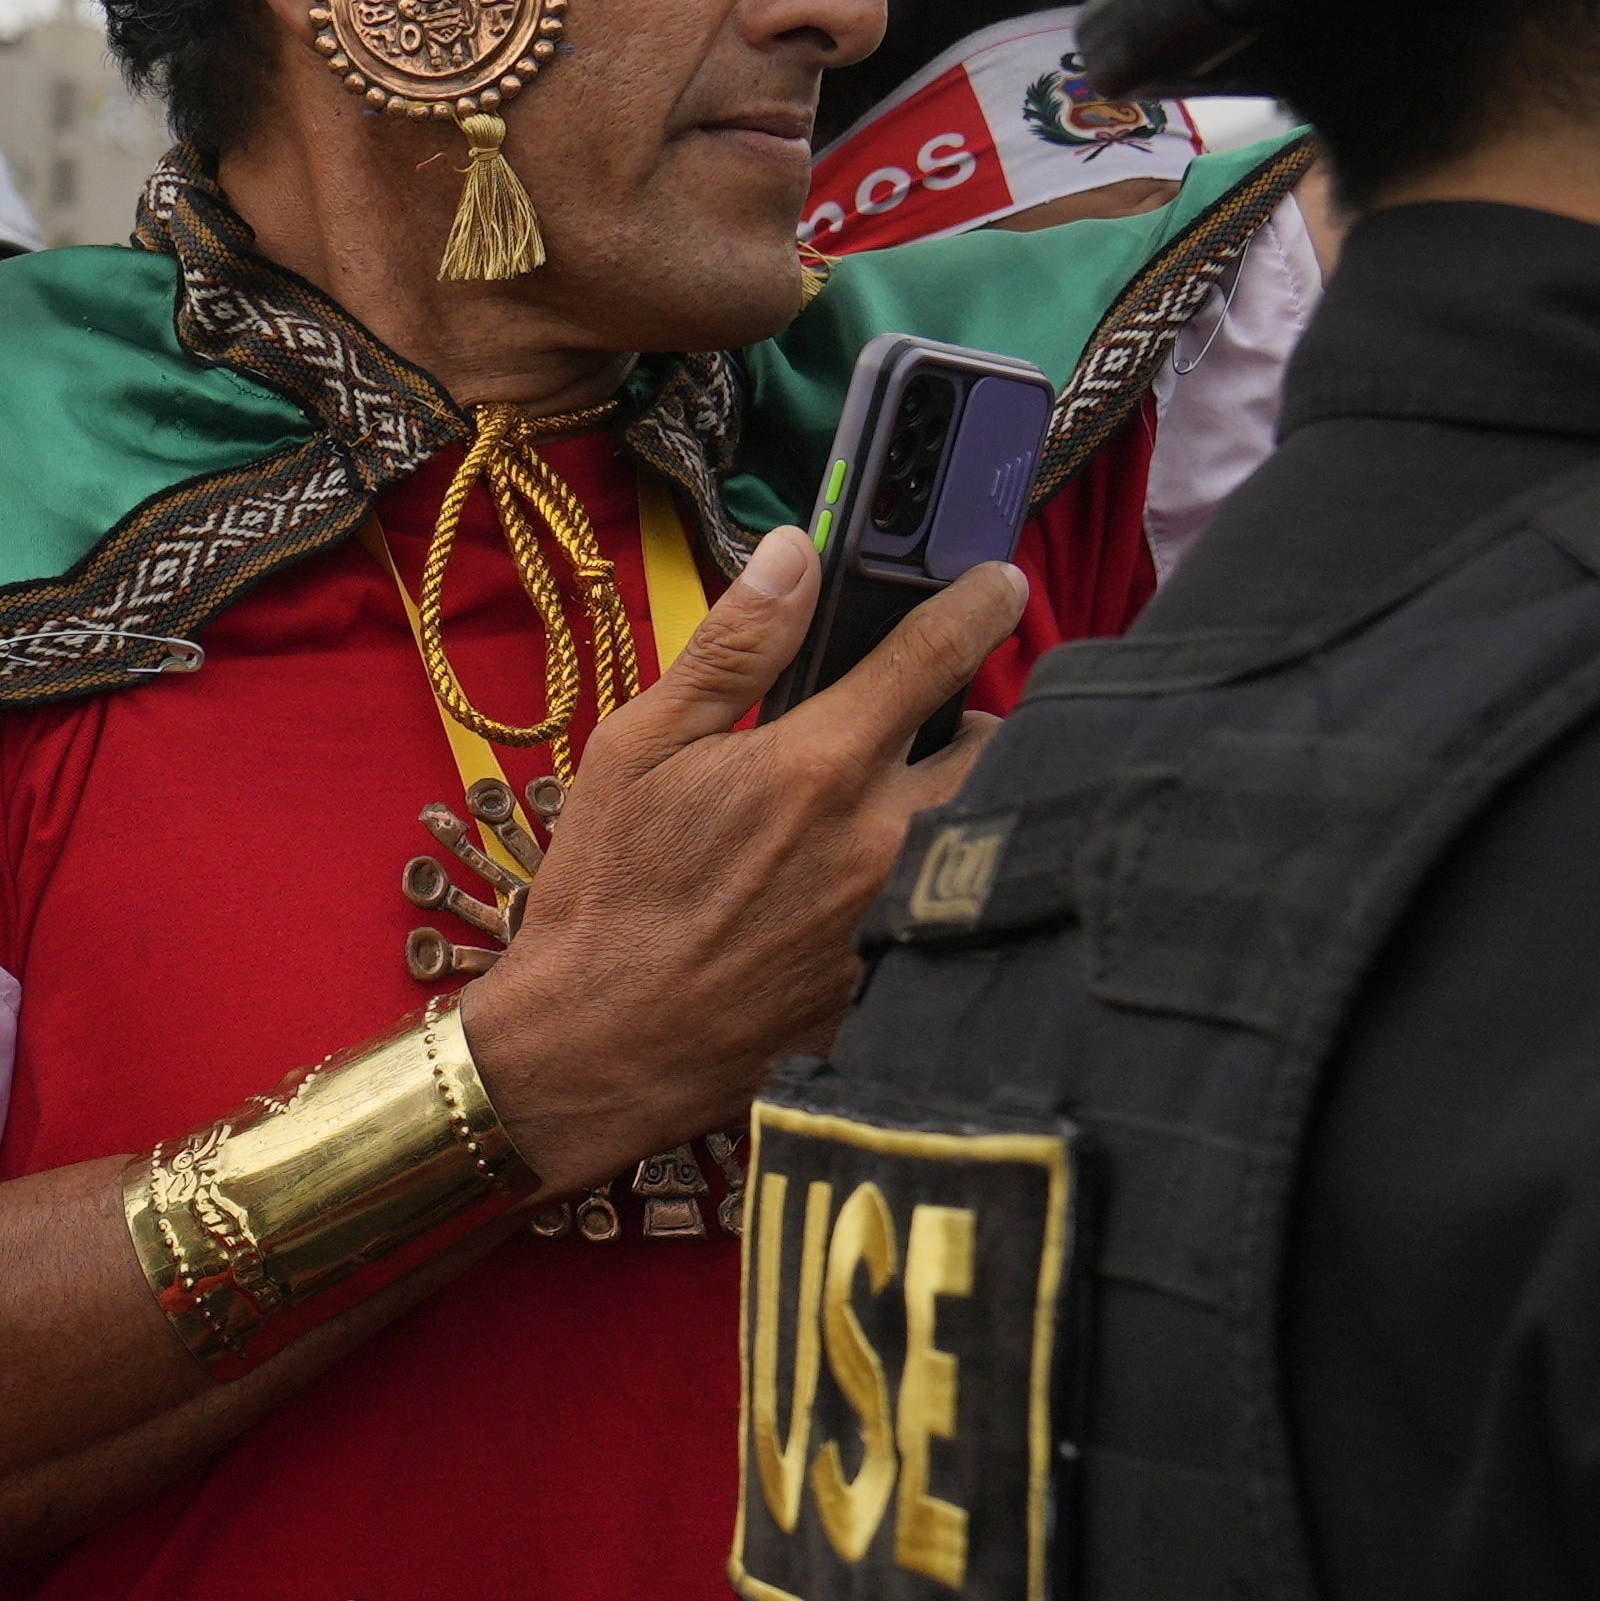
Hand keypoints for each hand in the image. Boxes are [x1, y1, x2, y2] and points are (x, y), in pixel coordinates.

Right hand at [463, 512, 1024, 1193]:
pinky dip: (934, 891)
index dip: (980, 604)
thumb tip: (794, 554)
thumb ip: (730, 647)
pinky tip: (873, 899)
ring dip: (965, 805)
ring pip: (984, 834)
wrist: (597, 1047)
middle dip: (978, 723)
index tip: (1002, 583)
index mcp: (817, 765)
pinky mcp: (895, 985)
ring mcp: (897, 921)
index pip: (934, 654)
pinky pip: (949, 914)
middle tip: (931, 727)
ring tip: (905, 810)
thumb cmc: (606, 892)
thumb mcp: (639, 749)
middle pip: (995, 750)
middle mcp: (880, 840)